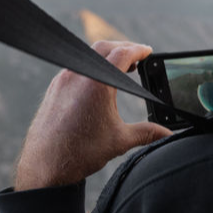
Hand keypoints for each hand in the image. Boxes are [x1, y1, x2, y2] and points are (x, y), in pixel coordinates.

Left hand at [14, 41, 172, 190]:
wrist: (45, 164)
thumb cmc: (80, 152)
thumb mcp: (120, 141)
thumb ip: (147, 133)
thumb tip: (167, 134)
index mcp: (97, 83)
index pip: (122, 54)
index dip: (138, 50)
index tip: (148, 51)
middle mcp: (78, 75)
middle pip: (104, 48)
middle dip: (123, 48)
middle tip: (137, 57)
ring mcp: (63, 79)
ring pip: (87, 56)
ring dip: (105, 57)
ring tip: (120, 68)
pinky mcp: (54, 88)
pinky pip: (76, 67)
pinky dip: (91, 66)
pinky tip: (97, 82)